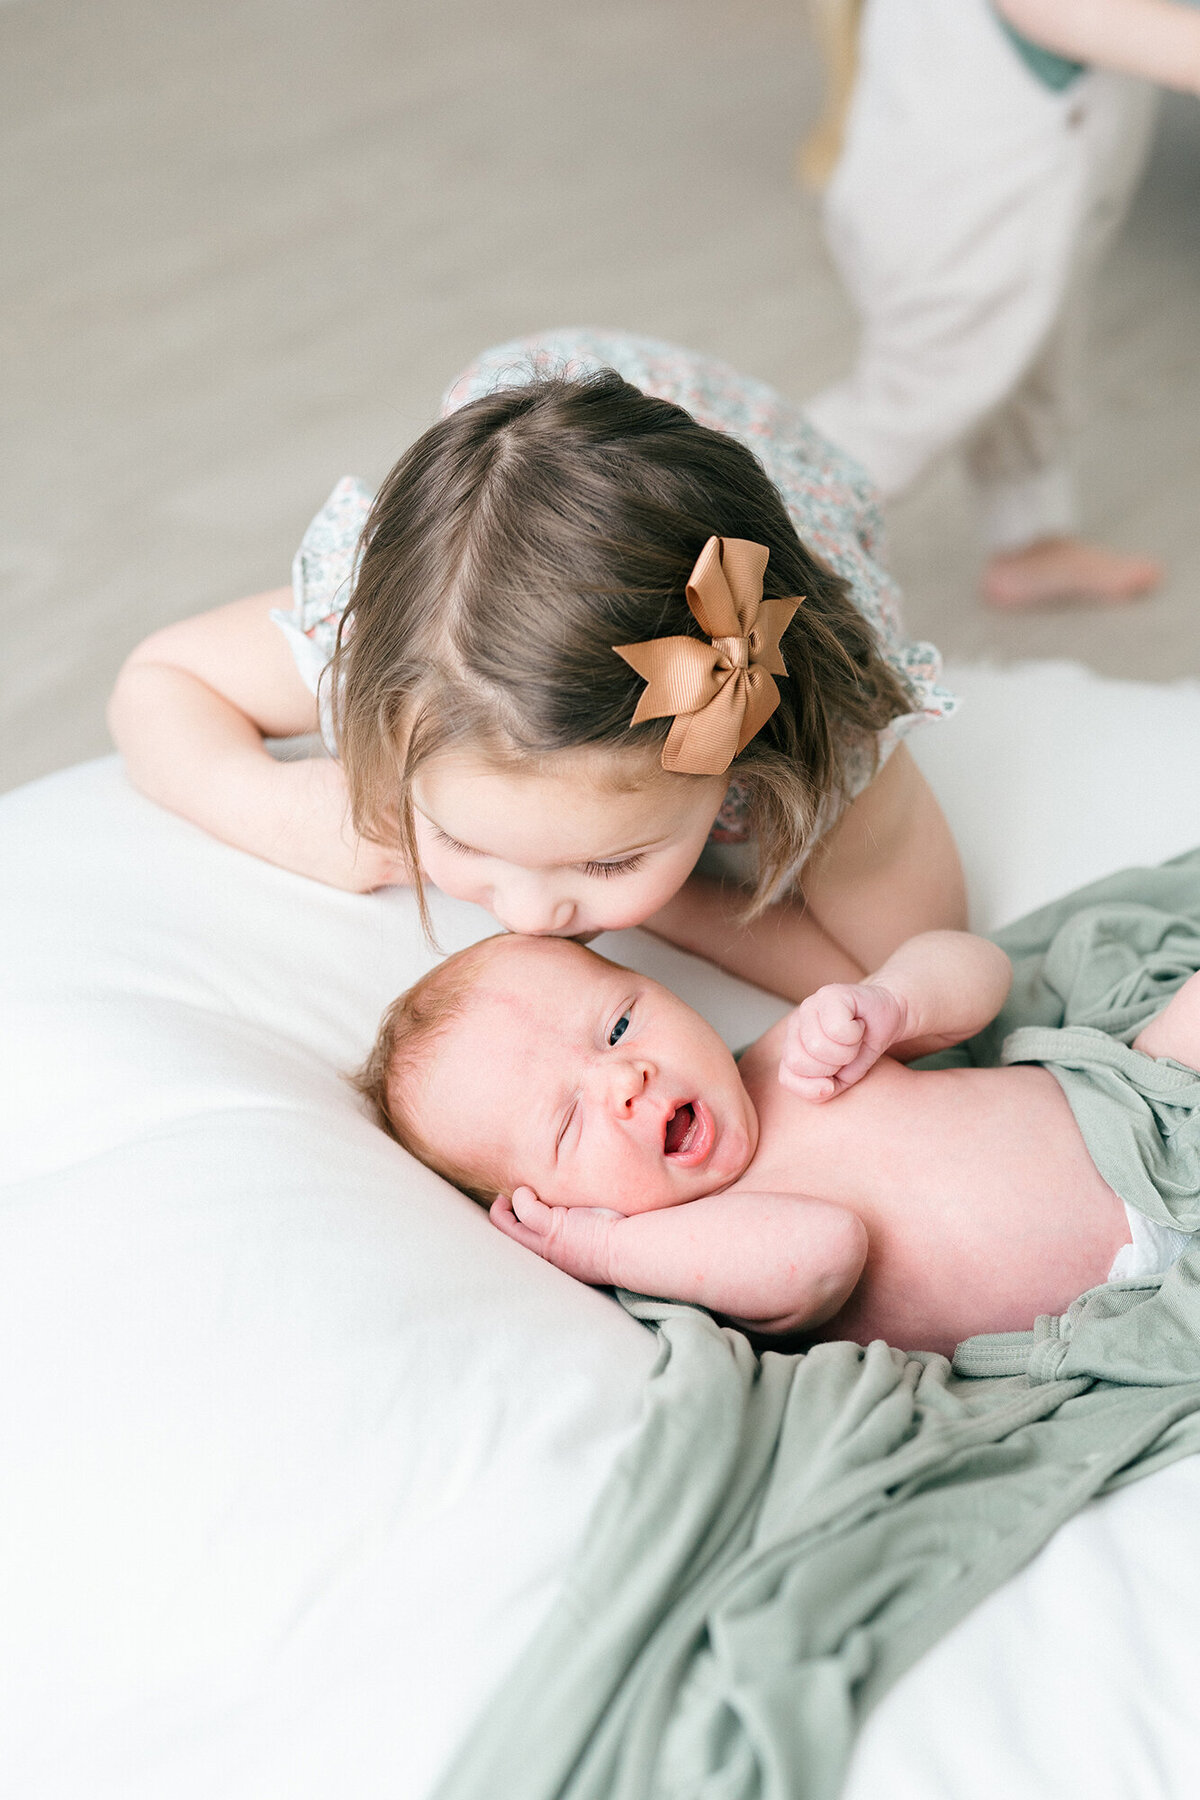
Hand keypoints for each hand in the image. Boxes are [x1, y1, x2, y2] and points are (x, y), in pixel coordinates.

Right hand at [489, 1188, 623, 1285]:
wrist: (626, 1253)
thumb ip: (576, 1235)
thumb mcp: (588, 1247)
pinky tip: (531, 1190)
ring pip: (505, 1225)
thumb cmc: (617, 1247)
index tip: (515, 1215)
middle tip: (503, 1201)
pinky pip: (523, 1207)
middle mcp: (543, 1256)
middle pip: (504, 1239)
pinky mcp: (551, 1228)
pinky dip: (523, 1196)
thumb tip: (580, 1217)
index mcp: (551, 1261)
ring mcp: (544, 1243)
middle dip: (499, 1218)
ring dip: (505, 1207)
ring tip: (514, 1194)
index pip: (520, 1250)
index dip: (513, 1230)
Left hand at [779, 981, 904, 1100]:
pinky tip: (858, 1024)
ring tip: (853, 1038)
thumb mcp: (840, 1078)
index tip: (835, 1073)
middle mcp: (795, 1023)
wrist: (888, 1016)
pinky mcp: (829, 994)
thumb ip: (820, 1091)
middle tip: (847, 1051)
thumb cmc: (862, 1047)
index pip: (787, 1077)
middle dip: (832, 1066)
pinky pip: (837, 1030)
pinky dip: (855, 1034)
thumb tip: (825, 1088)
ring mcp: (809, 1006)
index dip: (815, 1085)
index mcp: (792, 1045)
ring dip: (846, 1050)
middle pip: (799, 1062)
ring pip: (817, 1046)